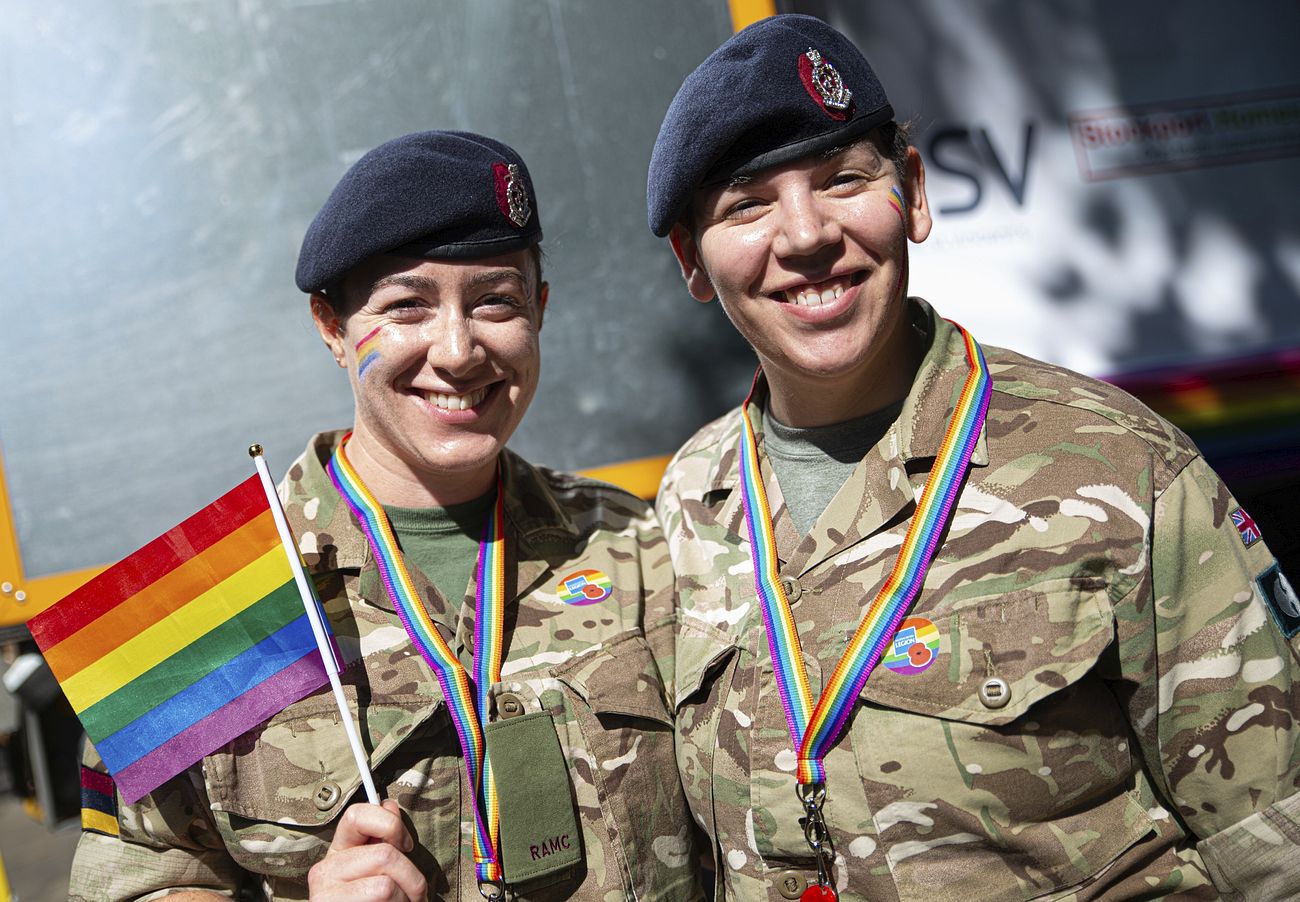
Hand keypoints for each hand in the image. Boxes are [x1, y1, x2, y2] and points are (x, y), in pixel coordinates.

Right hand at [308, 799, 427, 900]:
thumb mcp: (379, 869)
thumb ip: (384, 838)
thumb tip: (389, 804)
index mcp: (339, 852)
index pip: (357, 815)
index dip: (389, 824)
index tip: (406, 845)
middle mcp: (325, 871)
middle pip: (384, 855)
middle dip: (412, 877)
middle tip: (415, 894)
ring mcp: (325, 896)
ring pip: (386, 885)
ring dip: (405, 900)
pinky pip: (383, 900)